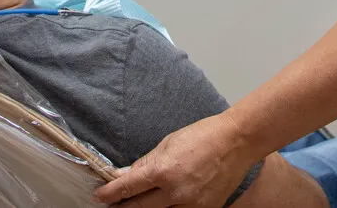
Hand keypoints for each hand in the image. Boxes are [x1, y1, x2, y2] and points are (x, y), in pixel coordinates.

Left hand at [93, 112, 257, 206]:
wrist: (237, 142)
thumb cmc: (203, 135)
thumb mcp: (168, 143)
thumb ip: (145, 163)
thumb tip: (125, 176)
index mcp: (163, 170)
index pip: (127, 188)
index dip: (110, 193)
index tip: (99, 196)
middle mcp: (174, 192)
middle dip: (122, 207)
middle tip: (112, 205)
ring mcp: (190, 205)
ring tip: (136, 205)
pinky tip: (165, 203)